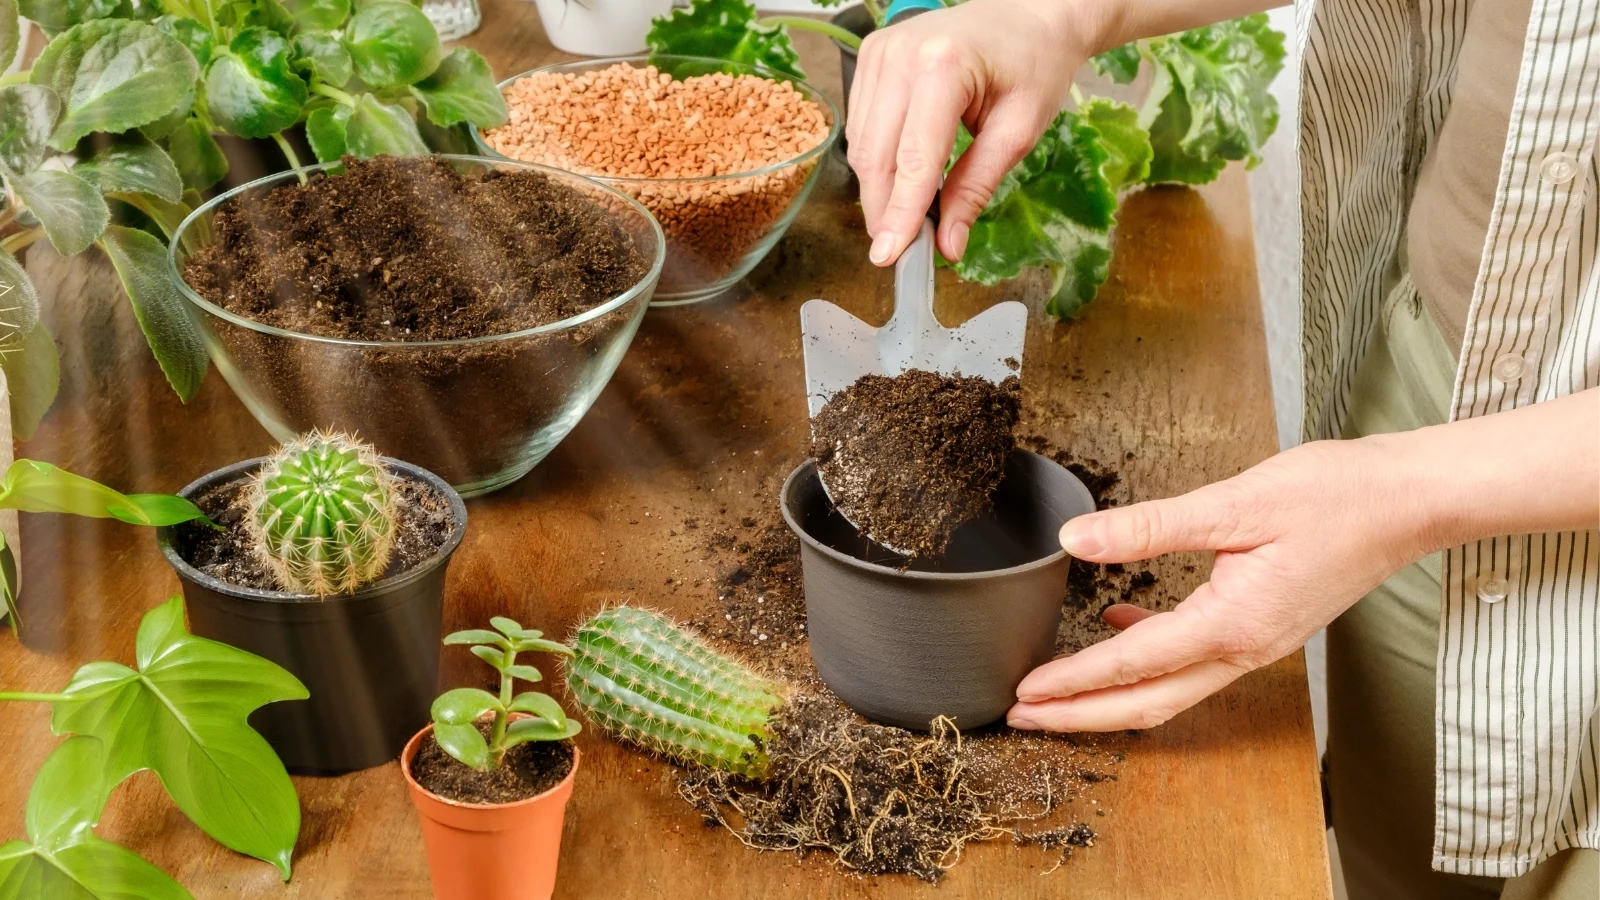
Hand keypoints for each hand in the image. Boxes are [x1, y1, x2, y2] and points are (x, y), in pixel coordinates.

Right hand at [846, 0, 1096, 265]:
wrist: (1029, 14)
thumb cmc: (1034, 64)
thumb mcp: (1020, 131)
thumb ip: (977, 188)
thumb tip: (948, 245)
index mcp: (943, 65)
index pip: (913, 159)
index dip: (901, 214)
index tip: (891, 257)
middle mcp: (900, 55)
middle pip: (876, 155)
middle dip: (884, 210)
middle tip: (899, 251)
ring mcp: (879, 52)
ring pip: (862, 144)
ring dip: (878, 189)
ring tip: (904, 218)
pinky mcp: (871, 57)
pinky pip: (861, 125)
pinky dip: (877, 160)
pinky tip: (900, 178)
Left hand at [1006, 437, 1435, 731]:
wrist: (1407, 501)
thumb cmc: (1334, 496)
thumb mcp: (1233, 503)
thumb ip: (1150, 526)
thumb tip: (1079, 540)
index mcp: (1233, 623)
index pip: (1133, 665)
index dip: (1073, 681)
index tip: (1025, 693)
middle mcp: (1244, 648)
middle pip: (1148, 703)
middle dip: (1081, 715)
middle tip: (1022, 717)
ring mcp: (1257, 644)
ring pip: (1169, 690)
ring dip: (1109, 695)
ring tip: (1057, 691)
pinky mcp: (1263, 628)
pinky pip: (1193, 661)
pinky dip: (1147, 659)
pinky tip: (1119, 626)